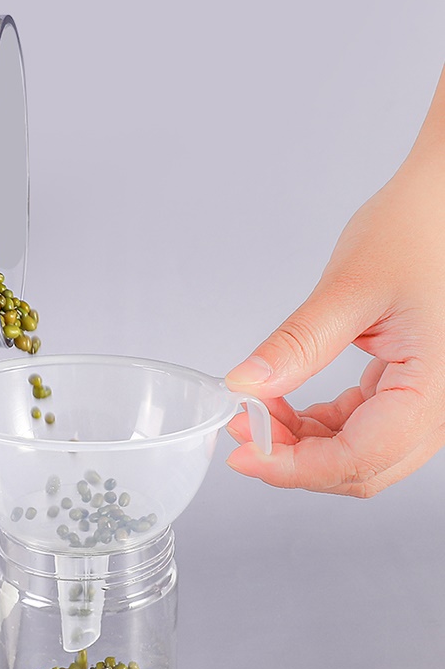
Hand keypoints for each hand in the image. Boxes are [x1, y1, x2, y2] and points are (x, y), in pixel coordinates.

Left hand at [224, 70, 444, 496]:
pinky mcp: (409, 387)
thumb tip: (247, 387)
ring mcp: (426, 400)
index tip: (243, 455)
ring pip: (359, 452)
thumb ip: (298, 344)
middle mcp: (438, 405)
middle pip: (360, 468)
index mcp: (434, 388)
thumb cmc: (418, 229)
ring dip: (304, 444)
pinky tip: (286, 404)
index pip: (359, 459)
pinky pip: (362, 427)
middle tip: (244, 432)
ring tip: (258, 413)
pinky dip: (320, 425)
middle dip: (296, 460)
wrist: (444, 200)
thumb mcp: (350, 288)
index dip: (296, 468)